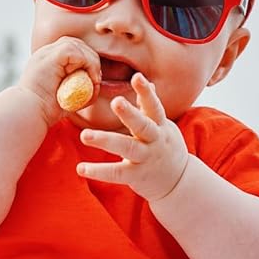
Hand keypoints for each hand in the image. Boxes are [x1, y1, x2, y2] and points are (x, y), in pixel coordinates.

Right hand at [15, 36, 98, 126]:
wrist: (28, 112)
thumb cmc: (44, 110)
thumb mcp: (65, 96)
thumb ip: (76, 87)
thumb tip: (95, 85)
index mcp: (47, 60)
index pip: (73, 50)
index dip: (87, 62)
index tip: (93, 82)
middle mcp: (46, 53)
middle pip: (78, 45)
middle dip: (91, 61)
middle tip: (96, 82)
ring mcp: (47, 52)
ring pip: (79, 46)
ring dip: (92, 64)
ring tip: (94, 82)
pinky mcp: (52, 56)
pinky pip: (77, 52)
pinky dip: (88, 64)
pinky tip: (90, 80)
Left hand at [76, 73, 189, 201]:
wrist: (178, 181)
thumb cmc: (165, 147)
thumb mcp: (163, 126)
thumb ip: (151, 108)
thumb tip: (147, 82)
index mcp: (160, 126)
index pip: (154, 106)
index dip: (146, 92)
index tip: (138, 77)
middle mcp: (155, 141)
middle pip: (142, 125)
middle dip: (130, 114)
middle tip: (116, 101)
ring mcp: (146, 159)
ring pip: (127, 148)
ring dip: (106, 140)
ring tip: (84, 135)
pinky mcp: (137, 175)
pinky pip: (117, 173)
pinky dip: (98, 171)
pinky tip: (81, 168)